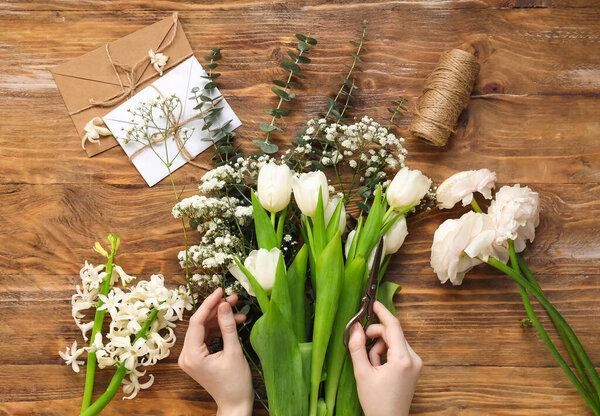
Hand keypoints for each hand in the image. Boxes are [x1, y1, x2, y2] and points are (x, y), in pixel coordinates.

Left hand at [178, 288, 252, 415]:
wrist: (235, 404)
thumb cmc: (236, 383)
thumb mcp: (234, 352)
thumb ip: (227, 326)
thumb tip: (224, 304)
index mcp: (192, 355)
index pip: (196, 321)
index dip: (209, 304)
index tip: (220, 291)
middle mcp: (186, 356)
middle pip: (199, 324)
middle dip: (217, 310)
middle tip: (233, 299)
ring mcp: (191, 357)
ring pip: (204, 328)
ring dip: (220, 319)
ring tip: (238, 311)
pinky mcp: (197, 357)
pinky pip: (206, 337)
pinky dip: (219, 329)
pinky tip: (234, 323)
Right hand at [348, 301, 422, 415]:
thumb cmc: (377, 403)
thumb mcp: (362, 373)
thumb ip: (357, 347)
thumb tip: (355, 327)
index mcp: (403, 359)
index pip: (394, 326)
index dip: (382, 312)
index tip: (373, 303)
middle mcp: (413, 359)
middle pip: (392, 333)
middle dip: (375, 336)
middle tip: (361, 346)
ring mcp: (415, 363)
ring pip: (394, 341)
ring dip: (379, 347)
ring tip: (372, 366)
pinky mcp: (413, 367)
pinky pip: (397, 350)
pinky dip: (386, 353)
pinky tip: (379, 368)